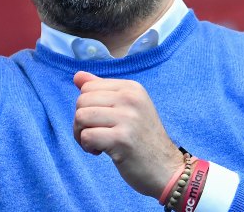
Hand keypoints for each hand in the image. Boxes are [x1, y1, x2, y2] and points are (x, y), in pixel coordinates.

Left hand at [72, 71, 182, 198]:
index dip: (86, 106)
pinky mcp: (122, 139)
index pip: (88, 87)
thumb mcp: (128, 108)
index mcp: (132, 88)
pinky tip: (101, 152)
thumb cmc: (143, 139)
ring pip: (81, 117)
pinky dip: (88, 147)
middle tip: (96, 135)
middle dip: (80, 122)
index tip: (100, 122)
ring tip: (97, 143)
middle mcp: (131, 98)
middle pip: (81, 101)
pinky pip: (86, 136)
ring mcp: (127, 118)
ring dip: (81, 135)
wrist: (166, 168)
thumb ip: (102, 91)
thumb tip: (77, 76)